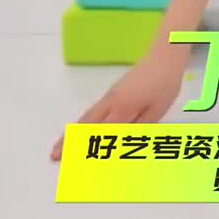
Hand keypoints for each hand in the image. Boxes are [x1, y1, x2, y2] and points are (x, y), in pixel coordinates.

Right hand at [50, 53, 187, 161]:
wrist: (164, 55)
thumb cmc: (164, 84)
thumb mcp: (156, 111)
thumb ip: (138, 129)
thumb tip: (120, 146)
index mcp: (123, 107)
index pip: (101, 134)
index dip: (87, 150)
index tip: (74, 164)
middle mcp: (111, 101)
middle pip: (86, 124)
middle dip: (70, 141)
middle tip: (53, 156)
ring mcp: (110, 95)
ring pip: (87, 116)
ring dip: (72, 132)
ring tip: (59, 146)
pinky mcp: (112, 92)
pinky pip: (93, 110)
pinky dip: (81, 122)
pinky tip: (79, 129)